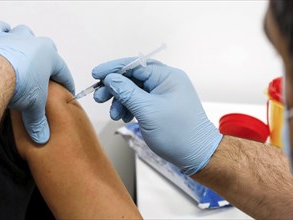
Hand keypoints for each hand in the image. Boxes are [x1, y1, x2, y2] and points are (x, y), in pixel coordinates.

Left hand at [0, 21, 73, 143]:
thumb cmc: (19, 84)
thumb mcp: (34, 106)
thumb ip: (39, 122)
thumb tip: (42, 138)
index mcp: (50, 57)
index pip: (63, 72)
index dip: (67, 84)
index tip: (68, 91)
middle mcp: (35, 44)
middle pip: (47, 50)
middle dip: (47, 62)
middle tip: (43, 76)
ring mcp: (16, 38)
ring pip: (25, 34)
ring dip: (26, 43)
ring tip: (24, 56)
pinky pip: (1, 29)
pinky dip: (2, 33)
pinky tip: (3, 41)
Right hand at [92, 58, 222, 174]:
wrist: (196, 155)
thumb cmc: (178, 133)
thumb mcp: (147, 111)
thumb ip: (126, 92)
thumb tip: (110, 79)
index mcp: (167, 77)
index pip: (135, 65)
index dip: (113, 69)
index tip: (96, 75)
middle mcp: (166, 82)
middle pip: (133, 78)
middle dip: (115, 88)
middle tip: (99, 98)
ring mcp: (163, 95)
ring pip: (134, 91)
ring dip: (120, 101)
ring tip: (114, 115)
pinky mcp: (160, 106)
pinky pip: (140, 101)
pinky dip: (129, 108)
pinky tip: (124, 117)